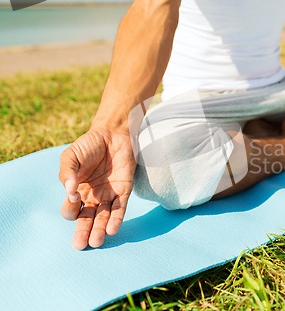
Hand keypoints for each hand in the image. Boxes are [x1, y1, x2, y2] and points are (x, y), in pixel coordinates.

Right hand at [58, 129, 135, 249]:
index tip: (73, 198)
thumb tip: (69, 192)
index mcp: (77, 191)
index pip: (71, 209)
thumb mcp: (70, 156)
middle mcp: (92, 197)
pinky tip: (112, 230)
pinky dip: (116, 219)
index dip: (70, 208)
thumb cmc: (89, 145)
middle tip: (80, 246)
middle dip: (83, 232)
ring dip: (100, 230)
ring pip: (103, 218)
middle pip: (87, 220)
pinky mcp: (124, 191)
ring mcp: (109, 195)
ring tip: (96, 242)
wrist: (112, 133)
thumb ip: (66, 173)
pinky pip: (120, 209)